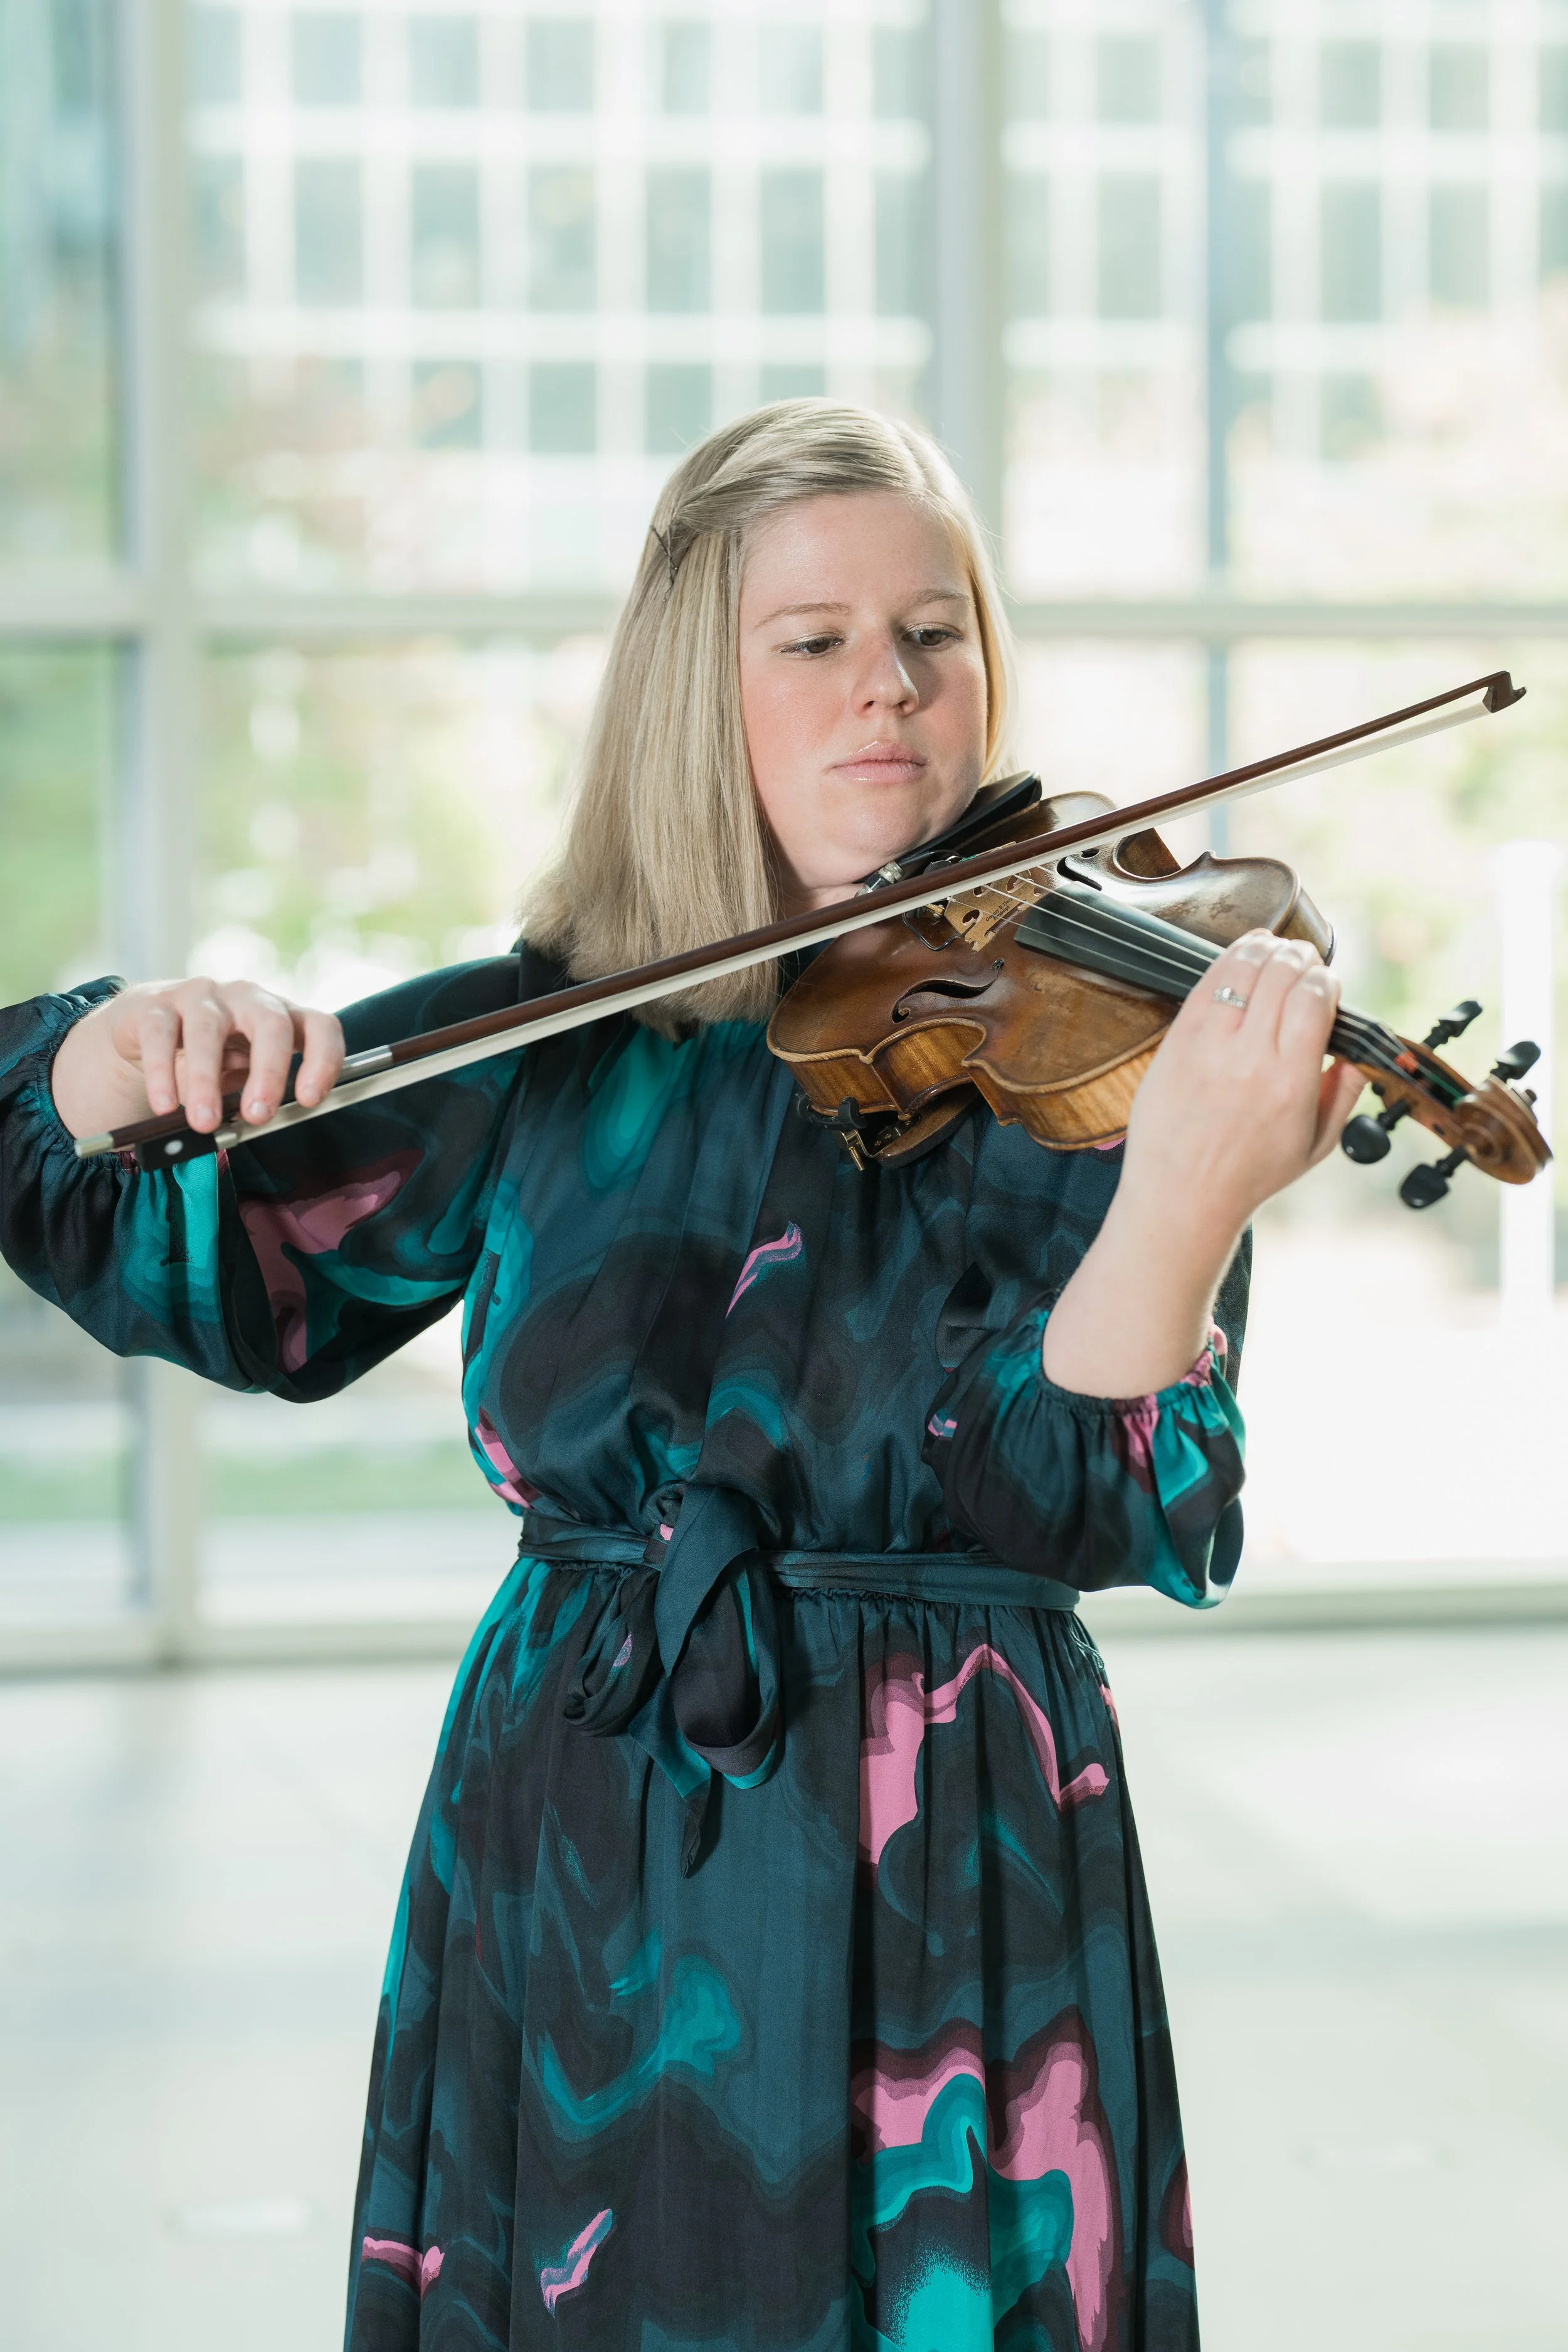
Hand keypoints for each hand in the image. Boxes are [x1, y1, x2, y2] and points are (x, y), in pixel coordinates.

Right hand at [51, 977, 343, 1142]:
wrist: (146, 1028)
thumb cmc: (210, 1057)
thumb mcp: (243, 1077)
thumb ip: (256, 1095)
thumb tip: (257, 1122)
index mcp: (281, 1017)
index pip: (319, 1027)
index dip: (323, 1059)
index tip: (309, 1099)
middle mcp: (247, 999)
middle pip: (271, 1023)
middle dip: (269, 1072)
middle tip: (257, 1115)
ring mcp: (202, 996)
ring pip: (208, 1029)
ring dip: (207, 1080)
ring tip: (205, 1122)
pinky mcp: (156, 1005)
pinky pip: (160, 1035)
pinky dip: (162, 1073)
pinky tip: (165, 1105)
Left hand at [1118, 929, 1365, 1253]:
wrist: (1182, 1197)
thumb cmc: (1249, 1175)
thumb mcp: (1316, 1145)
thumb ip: (1345, 1094)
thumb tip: (1359, 1054)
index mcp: (1291, 1082)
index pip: (1315, 999)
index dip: (1326, 980)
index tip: (1327, 985)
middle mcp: (1250, 1059)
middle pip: (1282, 974)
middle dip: (1300, 957)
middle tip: (1304, 962)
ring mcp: (1208, 1048)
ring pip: (1242, 969)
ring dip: (1265, 949)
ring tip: (1275, 950)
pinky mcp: (1176, 1043)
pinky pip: (1205, 984)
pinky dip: (1228, 960)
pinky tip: (1242, 955)